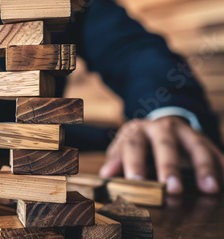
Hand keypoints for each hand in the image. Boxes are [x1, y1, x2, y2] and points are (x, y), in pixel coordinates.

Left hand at [100, 116, 223, 193]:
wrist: (162, 126)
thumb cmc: (139, 144)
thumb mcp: (124, 148)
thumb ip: (116, 160)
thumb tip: (106, 174)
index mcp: (138, 130)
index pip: (133, 145)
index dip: (134, 162)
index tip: (135, 180)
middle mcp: (163, 128)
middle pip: (166, 145)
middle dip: (170, 167)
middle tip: (173, 190)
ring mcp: (187, 132)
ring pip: (196, 147)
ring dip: (203, 168)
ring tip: (208, 189)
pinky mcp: (206, 140)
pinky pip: (216, 152)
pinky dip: (221, 166)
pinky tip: (223, 182)